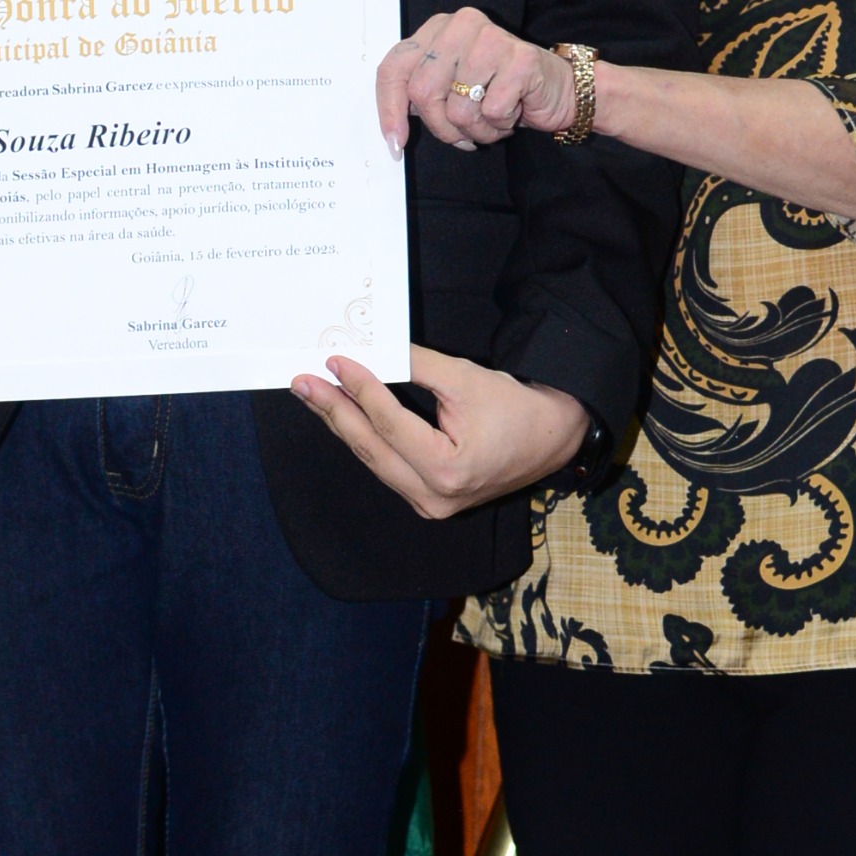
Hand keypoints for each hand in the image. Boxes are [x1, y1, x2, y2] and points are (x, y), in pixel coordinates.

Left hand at [288, 345, 589, 517]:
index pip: (388, 423)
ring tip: (314, 395)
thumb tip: (370, 350)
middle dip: (333, 412)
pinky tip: (343, 416)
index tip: (334, 361)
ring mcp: (429, 505)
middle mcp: (434, 497)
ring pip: (374, 460)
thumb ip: (416, 366)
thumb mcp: (466, 378)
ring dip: (343, 426)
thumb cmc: (517, 408)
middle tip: (302, 383)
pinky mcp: (428, 501)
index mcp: (447, 470)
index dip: (358, 388)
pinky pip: (387, 467)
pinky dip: (365, 439)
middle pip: (370, 448)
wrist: (552, 439)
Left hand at [377, 8, 575, 157]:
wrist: (556, 89)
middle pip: (422, 92)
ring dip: (474, 130)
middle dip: (441, 127)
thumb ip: (420, 95)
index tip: (395, 142)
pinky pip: (491, 112)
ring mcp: (491, 39)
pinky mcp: (520, 59)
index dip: (388, 110)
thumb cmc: (499, 89)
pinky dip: (499, 125)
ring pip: (458, 108)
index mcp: (436, 29)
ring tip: (491, 120)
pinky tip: (512, 112)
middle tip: (461, 135)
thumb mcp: (450, 88)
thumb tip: (393, 132)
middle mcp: (460, 26)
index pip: (393, 68)